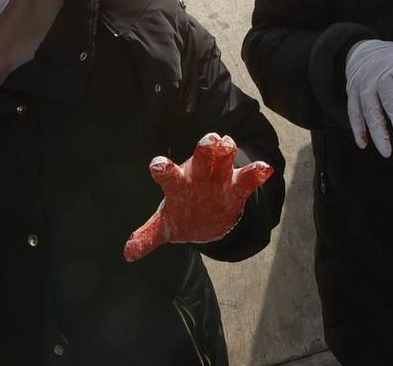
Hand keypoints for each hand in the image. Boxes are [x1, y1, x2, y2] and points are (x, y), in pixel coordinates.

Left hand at [123, 134, 274, 261]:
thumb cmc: (182, 212)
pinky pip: (247, 178)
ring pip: (224, 160)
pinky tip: (265, 169)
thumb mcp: (164, 225)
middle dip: (205, 149)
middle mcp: (199, 175)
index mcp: (178, 184)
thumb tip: (127, 253)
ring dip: (226, 152)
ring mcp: (219, 178)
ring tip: (229, 145)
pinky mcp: (237, 187)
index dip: (163, 169)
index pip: (168, 175)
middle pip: (202, 158)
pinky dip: (256, 173)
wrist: (207, 214)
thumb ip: (148, 236)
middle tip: (209, 139)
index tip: (157, 165)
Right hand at [344, 39, 392, 156]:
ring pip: (369, 110)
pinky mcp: (352, 93)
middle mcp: (379, 76)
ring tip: (387, 151)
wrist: (364, 49)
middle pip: (389, 100)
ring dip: (377, 131)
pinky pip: (353, 112)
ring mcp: (364, 85)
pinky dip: (357, 128)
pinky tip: (363, 144)